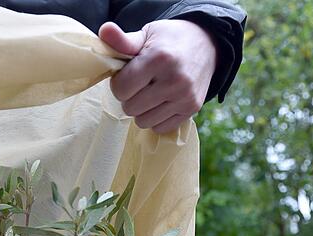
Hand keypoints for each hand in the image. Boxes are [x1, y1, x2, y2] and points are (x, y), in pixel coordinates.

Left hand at [99, 20, 216, 132]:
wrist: (207, 44)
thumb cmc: (169, 40)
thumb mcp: (147, 34)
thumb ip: (123, 40)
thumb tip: (104, 30)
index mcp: (159, 59)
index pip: (121, 89)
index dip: (119, 83)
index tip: (127, 74)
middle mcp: (174, 80)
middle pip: (130, 108)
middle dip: (129, 97)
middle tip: (139, 84)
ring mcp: (185, 97)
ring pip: (143, 121)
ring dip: (141, 110)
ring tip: (149, 93)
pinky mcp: (192, 109)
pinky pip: (160, 128)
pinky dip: (156, 119)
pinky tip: (160, 102)